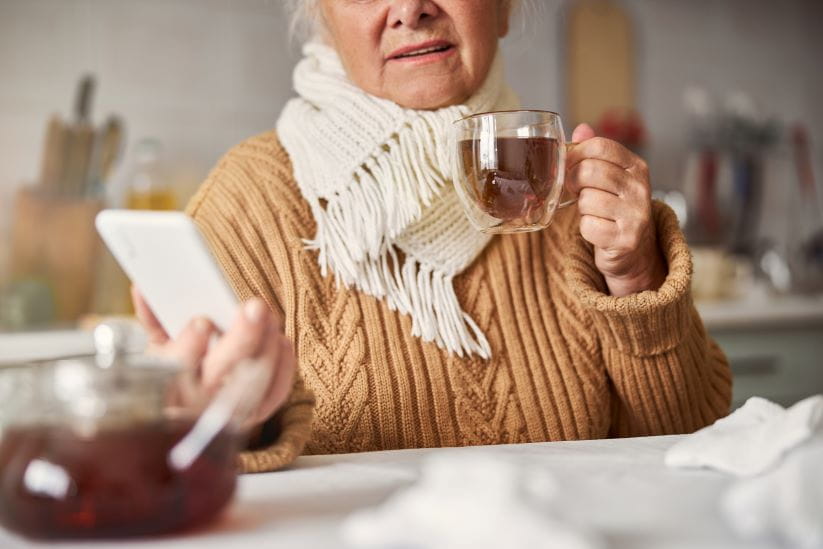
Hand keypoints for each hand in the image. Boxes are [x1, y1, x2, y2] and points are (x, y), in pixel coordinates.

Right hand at [131, 285, 295, 430]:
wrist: (186, 421)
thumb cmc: (173, 374)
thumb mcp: (155, 351)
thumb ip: (152, 319)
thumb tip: (143, 288)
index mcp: (168, 385)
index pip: (177, 369)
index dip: (189, 345)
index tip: (201, 322)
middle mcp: (199, 403)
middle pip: (223, 373)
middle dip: (242, 337)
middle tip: (254, 307)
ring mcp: (230, 411)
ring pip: (254, 380)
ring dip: (266, 344)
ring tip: (268, 317)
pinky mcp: (256, 413)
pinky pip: (275, 391)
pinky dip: (282, 365)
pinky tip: (280, 341)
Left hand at [566, 124, 666, 296]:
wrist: (633, 250)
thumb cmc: (614, 208)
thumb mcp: (609, 177)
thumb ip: (594, 153)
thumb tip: (581, 129)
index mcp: (637, 167)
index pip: (600, 146)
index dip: (577, 154)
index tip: (570, 164)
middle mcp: (640, 188)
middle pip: (590, 171)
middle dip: (574, 181)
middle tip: (576, 190)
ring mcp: (636, 214)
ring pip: (587, 200)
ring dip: (582, 209)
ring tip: (593, 212)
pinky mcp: (626, 239)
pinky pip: (588, 226)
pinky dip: (586, 229)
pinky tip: (597, 229)